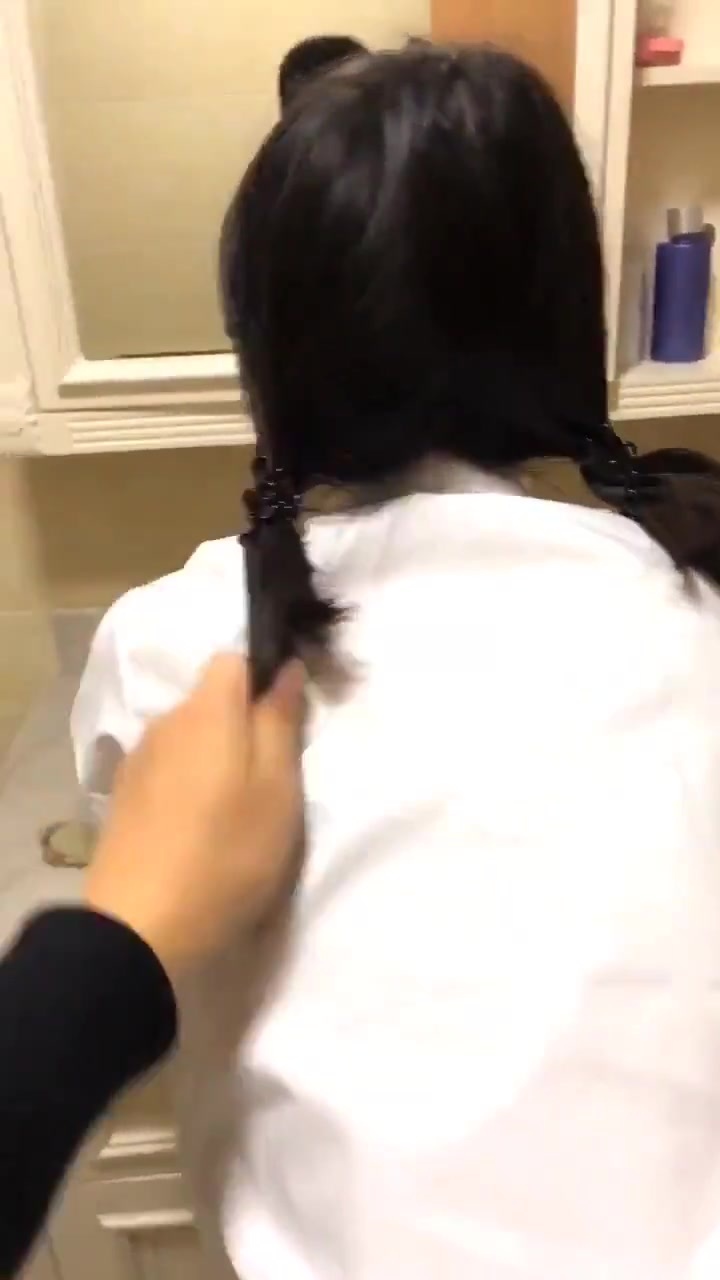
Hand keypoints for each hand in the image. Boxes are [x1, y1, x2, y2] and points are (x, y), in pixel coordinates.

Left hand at [85, 654, 304, 979]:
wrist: (141, 926)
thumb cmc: (227, 853)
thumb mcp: (277, 789)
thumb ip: (281, 722)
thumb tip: (286, 669)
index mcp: (207, 710)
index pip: (234, 658)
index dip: (266, 677)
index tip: (290, 718)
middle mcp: (165, 722)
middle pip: (212, 700)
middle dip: (244, 722)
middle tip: (275, 777)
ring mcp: (138, 760)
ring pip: (189, 737)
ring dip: (215, 758)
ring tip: (238, 811)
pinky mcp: (123, 798)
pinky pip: (168, 770)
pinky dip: (189, 786)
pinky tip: (200, 828)